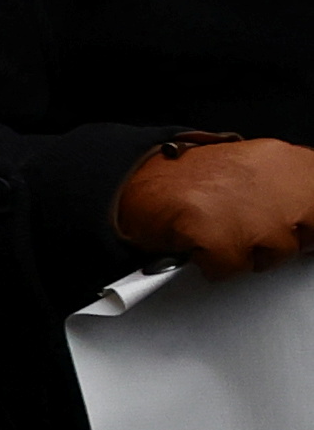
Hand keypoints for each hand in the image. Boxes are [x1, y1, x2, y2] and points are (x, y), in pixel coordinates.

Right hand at [117, 137, 313, 275]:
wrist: (134, 179)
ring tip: (220, 231)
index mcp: (287, 161)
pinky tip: (201, 241)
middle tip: (251, 229)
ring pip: (276, 255)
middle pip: (308, 231)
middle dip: (282, 236)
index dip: (308, 217)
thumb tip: (307, 209)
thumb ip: (285, 184)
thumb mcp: (252, 165)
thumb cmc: (188, 176)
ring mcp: (252, 214)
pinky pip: (232, 268)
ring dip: (247, 252)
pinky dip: (213, 263)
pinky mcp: (221, 239)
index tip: (299, 225)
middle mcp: (277, 185)